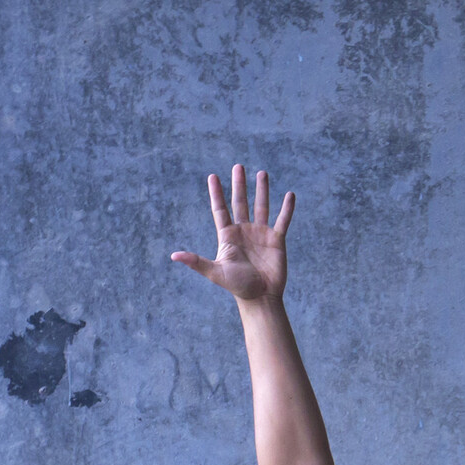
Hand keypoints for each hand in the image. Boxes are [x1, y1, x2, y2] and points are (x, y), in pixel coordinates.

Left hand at [173, 164, 293, 303]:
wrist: (261, 297)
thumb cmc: (237, 286)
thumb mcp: (215, 272)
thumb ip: (196, 261)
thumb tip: (174, 256)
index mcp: (228, 236)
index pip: (221, 210)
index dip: (217, 193)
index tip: (213, 176)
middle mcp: (244, 231)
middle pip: (240, 202)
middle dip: (239, 184)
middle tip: (238, 167)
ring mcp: (261, 233)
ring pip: (261, 206)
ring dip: (262, 190)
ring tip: (261, 173)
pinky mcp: (277, 240)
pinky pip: (282, 220)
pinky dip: (287, 208)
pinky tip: (290, 195)